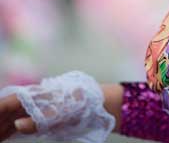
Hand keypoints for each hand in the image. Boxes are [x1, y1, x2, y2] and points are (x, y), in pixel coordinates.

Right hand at [0, 72, 114, 142]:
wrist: (95, 103)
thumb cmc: (78, 103)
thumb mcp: (59, 112)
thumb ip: (37, 120)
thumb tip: (16, 125)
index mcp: (34, 95)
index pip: (7, 103)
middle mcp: (31, 101)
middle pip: (6, 112)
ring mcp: (35, 110)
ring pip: (11, 119)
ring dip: (1, 128)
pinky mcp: (41, 118)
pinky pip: (19, 125)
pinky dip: (9, 132)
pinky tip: (4, 136)